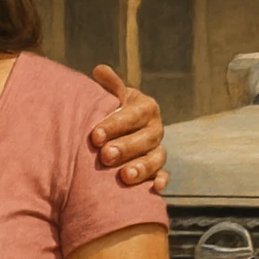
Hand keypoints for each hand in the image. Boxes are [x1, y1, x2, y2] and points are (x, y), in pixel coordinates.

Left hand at [89, 65, 167, 192]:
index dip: (115, 125)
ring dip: (142, 167)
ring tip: (125, 177)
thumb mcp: (111, 97)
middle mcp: (155, 128)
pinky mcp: (158, 168)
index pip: (133, 115)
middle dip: (125, 148)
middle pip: (145, 138)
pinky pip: (163, 175)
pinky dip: (160, 181)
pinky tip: (153, 188)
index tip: (95, 135)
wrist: (119, 131)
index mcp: (146, 107)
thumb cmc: (111, 111)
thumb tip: (99, 70)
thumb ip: (109, 86)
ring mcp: (157, 149)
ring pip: (155, 158)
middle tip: (105, 156)